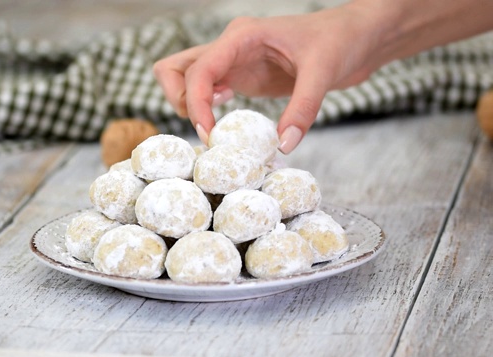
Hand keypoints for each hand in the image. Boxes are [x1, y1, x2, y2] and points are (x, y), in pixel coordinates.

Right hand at [153, 3, 382, 152]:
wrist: (356, 38)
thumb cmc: (341, 41)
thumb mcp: (324, 72)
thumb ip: (303, 108)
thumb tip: (283, 146)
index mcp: (242, 36)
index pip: (199, 70)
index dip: (196, 104)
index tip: (210, 135)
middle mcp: (229, 46)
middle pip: (174, 69)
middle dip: (180, 102)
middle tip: (207, 128)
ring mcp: (232, 61)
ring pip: (184, 79)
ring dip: (189, 106)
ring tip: (216, 126)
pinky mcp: (239, 76)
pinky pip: (204, 91)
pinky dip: (204, 109)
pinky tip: (227, 121)